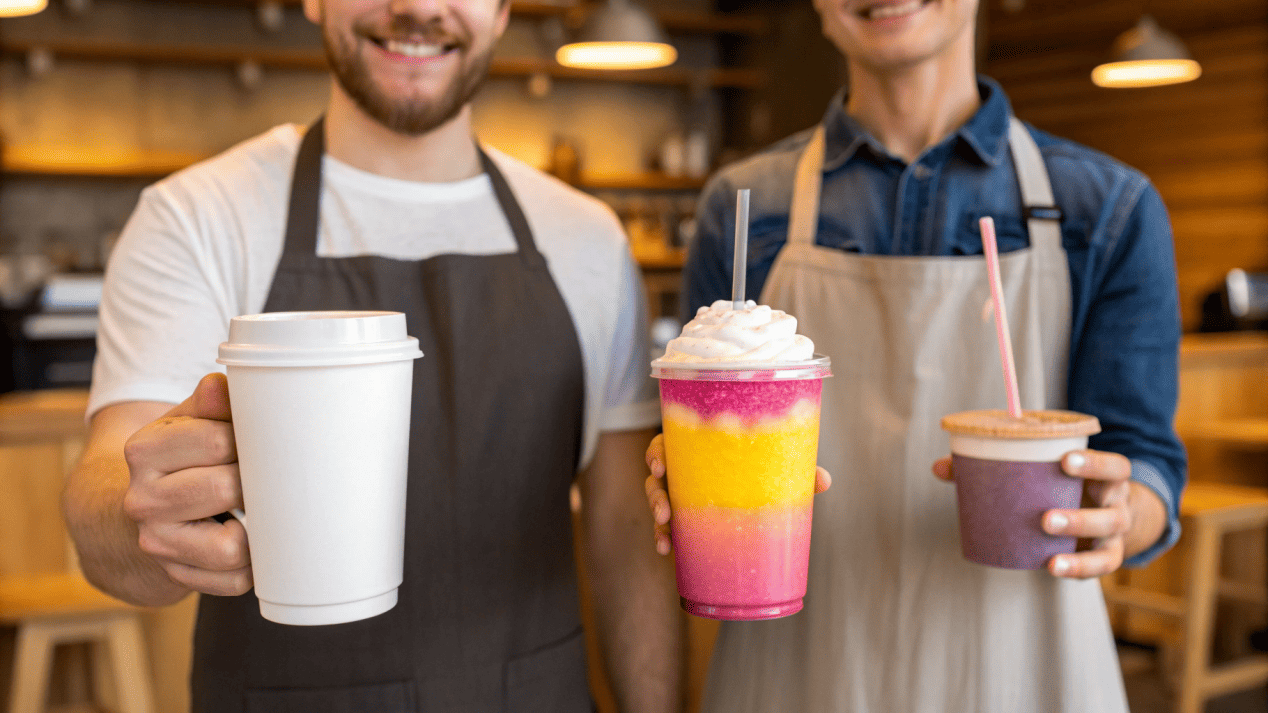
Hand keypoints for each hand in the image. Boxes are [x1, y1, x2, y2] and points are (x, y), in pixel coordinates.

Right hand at [121, 373, 251, 595]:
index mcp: (144, 450)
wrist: (138, 512)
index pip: (220, 441)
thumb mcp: (187, 421)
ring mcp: (157, 543)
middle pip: (228, 489)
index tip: (254, 442)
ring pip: (234, 546)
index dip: (250, 440)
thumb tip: (221, 387)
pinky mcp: (178, 576)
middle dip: (255, 482)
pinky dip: (252, 563)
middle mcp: (143, 500)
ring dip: (257, 527)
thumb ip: (209, 403)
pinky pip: (235, 580)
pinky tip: (247, 538)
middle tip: (261, 477)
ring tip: (255, 508)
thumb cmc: (180, 458)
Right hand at [644, 434, 832, 555]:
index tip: (659, 465)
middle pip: (656, 476)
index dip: (659, 453)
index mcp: (696, 450)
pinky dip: (663, 539)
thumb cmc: (757, 471)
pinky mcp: (680, 520)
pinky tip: (666, 551)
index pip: (668, 444)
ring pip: (657, 502)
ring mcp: (677, 496)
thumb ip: (794, 472)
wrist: (751, 499)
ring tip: (664, 532)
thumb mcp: (772, 469)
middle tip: (664, 510)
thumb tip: (824, 480)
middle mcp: (681, 471)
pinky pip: (665, 528)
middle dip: (656, 492)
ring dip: (657, 516)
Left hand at [932, 449, 1133, 578]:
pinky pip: (1099, 566)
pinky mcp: (1108, 557)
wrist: (1104, 516)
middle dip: (1080, 515)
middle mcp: (1116, 504)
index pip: (1114, 466)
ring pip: (1105, 538)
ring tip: (1047, 550)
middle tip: (1045, 518)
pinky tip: (1052, 567)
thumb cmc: (1060, 486)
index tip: (1065, 460)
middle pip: (1112, 508)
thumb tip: (940, 467)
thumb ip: (994, 467)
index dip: (1095, 462)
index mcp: (1106, 476)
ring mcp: (1115, 533)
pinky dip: (1077, 568)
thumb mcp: (1043, 473)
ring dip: (1076, 542)